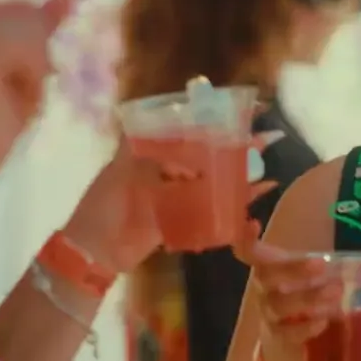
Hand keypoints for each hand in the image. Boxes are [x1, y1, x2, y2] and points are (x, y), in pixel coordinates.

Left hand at [62, 130, 284, 272]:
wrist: (92, 253)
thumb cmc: (101, 208)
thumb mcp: (120, 173)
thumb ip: (152, 160)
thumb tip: (193, 161)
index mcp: (150, 149)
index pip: (187, 125)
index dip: (215, 116)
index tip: (242, 107)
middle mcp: (166, 168)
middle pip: (208, 151)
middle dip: (238, 144)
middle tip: (267, 138)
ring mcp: (176, 194)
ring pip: (215, 179)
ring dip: (242, 174)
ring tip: (267, 169)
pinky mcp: (183, 219)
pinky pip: (214, 209)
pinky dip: (235, 205)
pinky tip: (254, 202)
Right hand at [235, 226, 340, 360]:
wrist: (290, 344)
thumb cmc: (302, 300)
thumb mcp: (310, 279)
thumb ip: (322, 268)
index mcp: (269, 270)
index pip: (249, 253)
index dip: (246, 240)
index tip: (253, 224)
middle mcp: (264, 290)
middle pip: (267, 276)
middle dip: (293, 269)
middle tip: (321, 264)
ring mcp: (268, 315)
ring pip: (279, 304)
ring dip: (308, 298)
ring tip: (335, 292)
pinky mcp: (277, 339)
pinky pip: (287, 332)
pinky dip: (306, 326)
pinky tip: (323, 321)